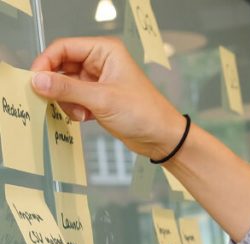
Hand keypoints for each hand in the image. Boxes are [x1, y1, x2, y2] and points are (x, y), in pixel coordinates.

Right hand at [29, 36, 183, 160]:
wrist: (162, 138)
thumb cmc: (144, 113)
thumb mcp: (102, 100)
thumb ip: (67, 89)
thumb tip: (38, 81)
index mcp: (105, 51)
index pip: (63, 48)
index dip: (46, 63)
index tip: (36, 81)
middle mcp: (100, 62)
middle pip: (61, 66)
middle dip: (57, 86)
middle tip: (54, 101)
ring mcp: (98, 80)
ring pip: (65, 85)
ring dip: (66, 101)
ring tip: (81, 112)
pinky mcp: (98, 97)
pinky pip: (73, 98)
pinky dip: (74, 108)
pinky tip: (86, 117)